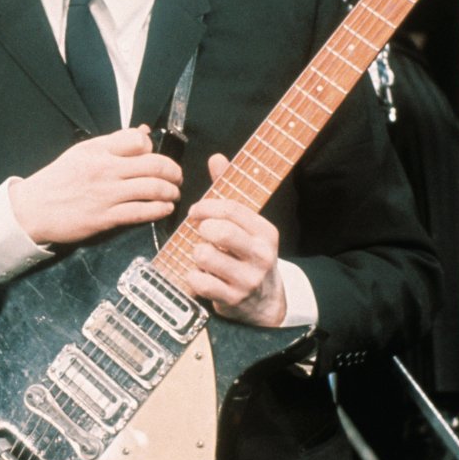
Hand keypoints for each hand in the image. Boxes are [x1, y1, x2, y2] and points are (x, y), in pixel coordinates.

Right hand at [9, 126, 180, 245]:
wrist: (33, 209)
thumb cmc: (58, 180)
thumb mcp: (82, 152)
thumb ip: (113, 143)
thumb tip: (144, 133)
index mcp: (98, 150)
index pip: (138, 140)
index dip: (152, 148)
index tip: (155, 157)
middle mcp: (105, 169)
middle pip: (154, 165)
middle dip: (173, 171)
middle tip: (177, 177)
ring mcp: (106, 194)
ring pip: (152, 188)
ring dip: (171, 191)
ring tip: (173, 193)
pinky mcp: (106, 218)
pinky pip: (141, 212)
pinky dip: (159, 209)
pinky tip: (165, 208)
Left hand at [181, 153, 285, 325]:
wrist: (265, 302)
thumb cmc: (247, 255)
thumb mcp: (246, 225)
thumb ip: (229, 192)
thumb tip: (216, 157)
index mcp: (265, 232)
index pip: (231, 209)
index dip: (206, 206)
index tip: (196, 211)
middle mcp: (261, 255)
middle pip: (220, 231)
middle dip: (201, 229)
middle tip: (199, 232)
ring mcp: (248, 279)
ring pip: (205, 255)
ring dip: (195, 253)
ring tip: (202, 256)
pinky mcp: (232, 299)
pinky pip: (199, 281)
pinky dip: (193, 276)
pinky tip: (201, 275)